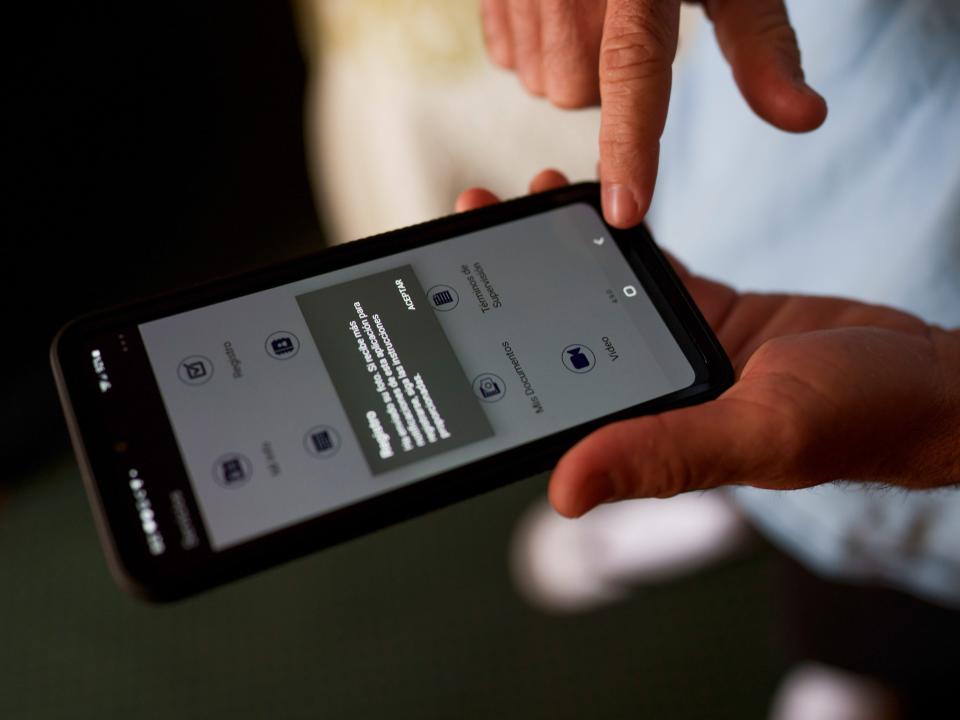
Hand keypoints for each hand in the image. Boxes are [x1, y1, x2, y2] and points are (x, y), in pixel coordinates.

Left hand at [458, 171, 959, 516]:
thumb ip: (667, 454)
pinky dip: (618, 239)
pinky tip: (585, 207)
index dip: (495, 359)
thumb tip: (563, 491)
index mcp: (650, 436)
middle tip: (473, 222)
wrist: (929, 376)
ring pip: (598, 297)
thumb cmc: (860, 419)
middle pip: (561, 338)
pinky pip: (647, 270)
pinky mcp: (705, 314)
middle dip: (511, 283)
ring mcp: (675, 351)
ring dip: (559, 251)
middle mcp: (652, 396)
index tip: (454, 302)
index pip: (553, 405)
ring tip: (522, 198)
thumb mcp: (759, 434)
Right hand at [479, 0, 827, 226]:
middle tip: (622, 27)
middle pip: (578, 92)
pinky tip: (555, 11)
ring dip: (568, 66)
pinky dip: (535, 48)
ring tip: (588, 13)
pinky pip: (508, 59)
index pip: (633, 67)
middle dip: (601, 79)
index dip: (630, 143)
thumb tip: (803, 117)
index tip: (625, 208)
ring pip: (542, 84)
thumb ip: (761, 47)